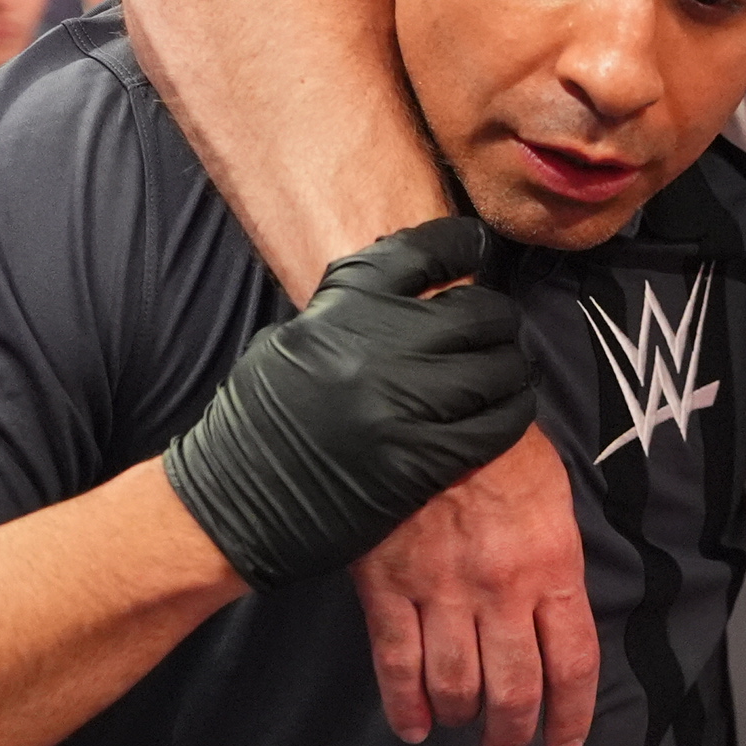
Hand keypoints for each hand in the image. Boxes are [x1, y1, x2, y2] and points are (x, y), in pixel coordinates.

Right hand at [161, 217, 538, 594]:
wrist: (233, 501)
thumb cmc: (261, 419)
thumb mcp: (295, 340)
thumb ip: (354, 311)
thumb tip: (421, 290)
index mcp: (341, 308)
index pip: (423, 251)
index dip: (463, 244)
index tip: (479, 248)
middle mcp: (377, 346)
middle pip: (477, 312)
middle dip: (496, 317)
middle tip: (496, 328)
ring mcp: (403, 404)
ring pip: (498, 368)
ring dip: (512, 367)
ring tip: (507, 372)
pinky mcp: (422, 460)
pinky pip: (496, 425)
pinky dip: (512, 412)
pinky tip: (508, 409)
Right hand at [353, 424, 601, 745]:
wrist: (425, 403)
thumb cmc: (497, 444)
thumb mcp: (553, 499)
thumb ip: (554, 562)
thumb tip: (553, 615)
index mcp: (552, 566)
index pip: (573, 663)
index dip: (570, 715)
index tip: (563, 744)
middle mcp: (502, 590)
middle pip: (514, 691)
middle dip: (511, 733)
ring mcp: (442, 592)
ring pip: (456, 686)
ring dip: (462, 720)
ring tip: (462, 730)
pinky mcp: (389, 587)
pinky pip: (398, 665)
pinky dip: (406, 706)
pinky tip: (414, 727)